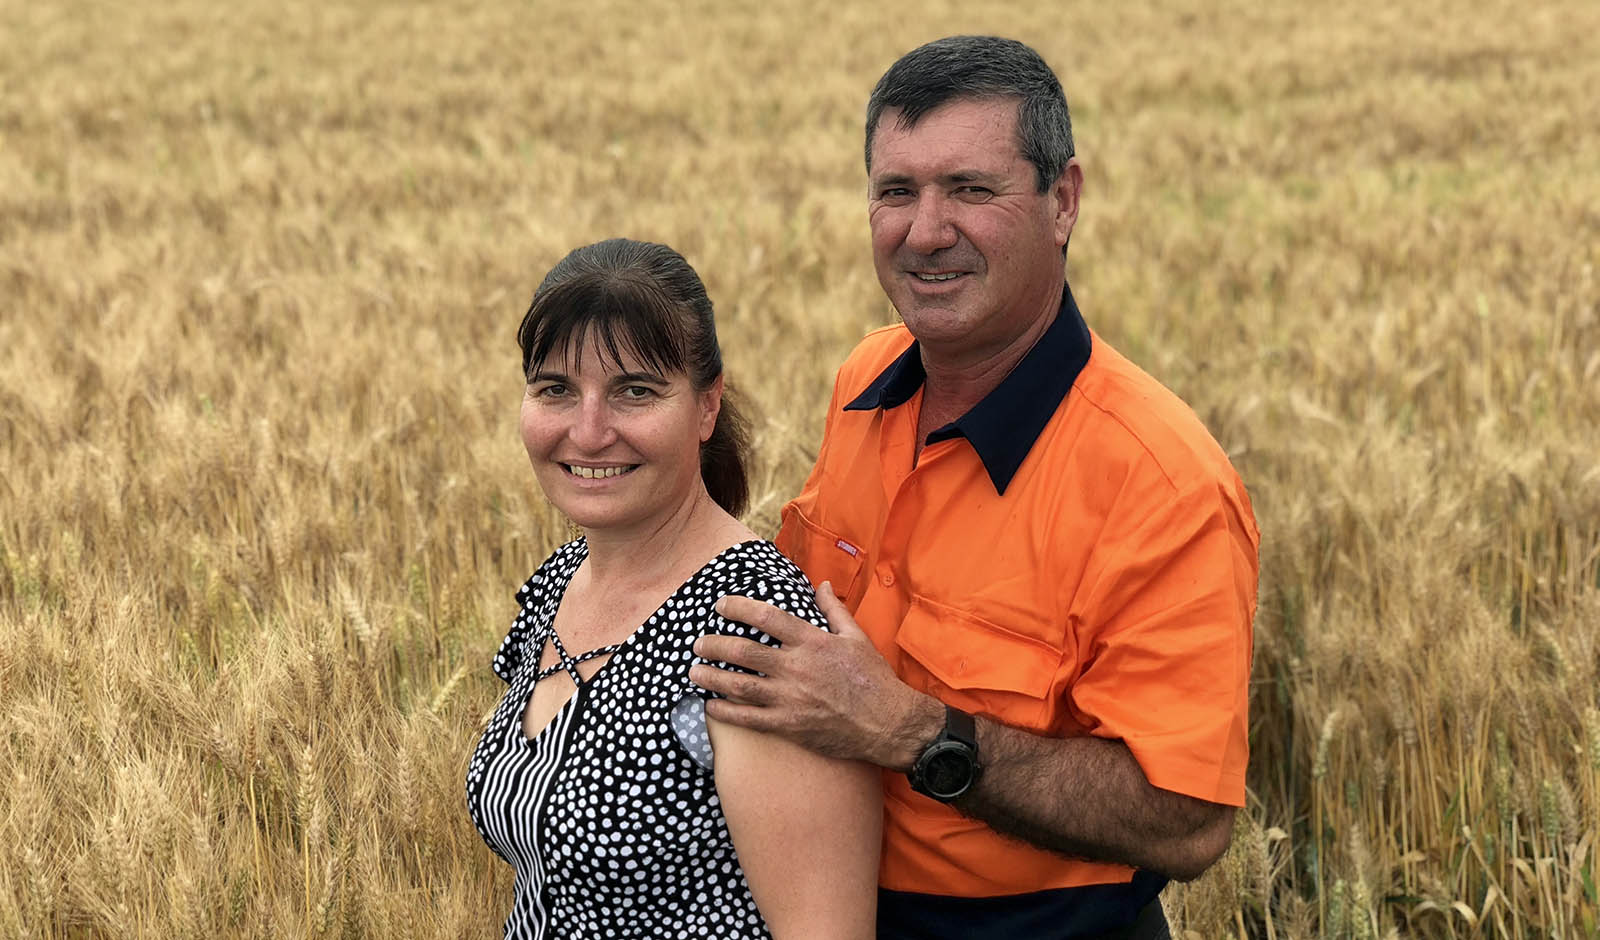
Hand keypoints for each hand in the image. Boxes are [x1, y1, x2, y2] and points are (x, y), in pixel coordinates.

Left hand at [690, 582, 942, 768]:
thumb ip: (834, 609)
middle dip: (714, 644)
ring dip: (711, 677)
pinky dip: (726, 712)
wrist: (888, 723)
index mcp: (812, 641)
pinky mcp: (789, 726)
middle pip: (744, 651)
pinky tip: (710, 706)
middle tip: (698, 643)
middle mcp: (797, 668)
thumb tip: (821, 585)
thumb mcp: (857, 637)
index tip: (721, 605)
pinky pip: (749, 719)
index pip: (767, 616)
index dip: (739, 607)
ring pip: (740, 685)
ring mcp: (791, 699)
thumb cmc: (874, 679)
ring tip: (693, 672)